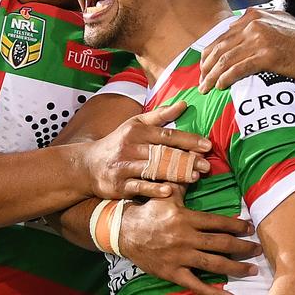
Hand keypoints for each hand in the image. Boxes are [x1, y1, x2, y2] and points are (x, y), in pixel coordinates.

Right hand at [85, 102, 212, 198]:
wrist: (87, 165)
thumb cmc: (118, 142)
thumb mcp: (135, 124)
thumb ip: (160, 115)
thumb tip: (184, 104)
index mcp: (137, 131)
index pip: (167, 135)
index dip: (188, 140)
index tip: (207, 145)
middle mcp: (131, 147)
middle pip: (163, 153)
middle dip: (186, 159)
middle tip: (206, 165)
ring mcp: (124, 166)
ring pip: (154, 170)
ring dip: (176, 174)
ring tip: (195, 177)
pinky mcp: (119, 184)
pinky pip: (139, 186)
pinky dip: (154, 189)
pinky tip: (170, 191)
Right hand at [120, 184, 261, 294]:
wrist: (124, 231)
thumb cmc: (147, 210)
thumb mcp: (165, 192)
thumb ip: (183, 181)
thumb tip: (198, 166)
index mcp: (186, 218)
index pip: (218, 223)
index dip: (237, 226)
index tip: (250, 228)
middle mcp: (186, 238)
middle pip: (221, 244)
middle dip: (242, 247)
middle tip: (257, 249)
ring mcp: (180, 257)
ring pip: (213, 264)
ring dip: (235, 267)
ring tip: (251, 270)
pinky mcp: (173, 272)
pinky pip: (196, 284)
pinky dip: (213, 292)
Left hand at [199, 8, 294, 92]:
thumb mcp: (279, 25)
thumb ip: (258, 25)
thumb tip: (237, 33)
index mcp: (254, 14)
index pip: (222, 35)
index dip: (209, 53)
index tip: (203, 67)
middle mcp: (255, 23)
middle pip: (220, 47)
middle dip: (206, 67)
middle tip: (200, 82)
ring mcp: (260, 38)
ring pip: (226, 59)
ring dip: (212, 76)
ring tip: (205, 88)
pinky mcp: (267, 55)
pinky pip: (238, 68)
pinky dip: (225, 79)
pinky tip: (220, 87)